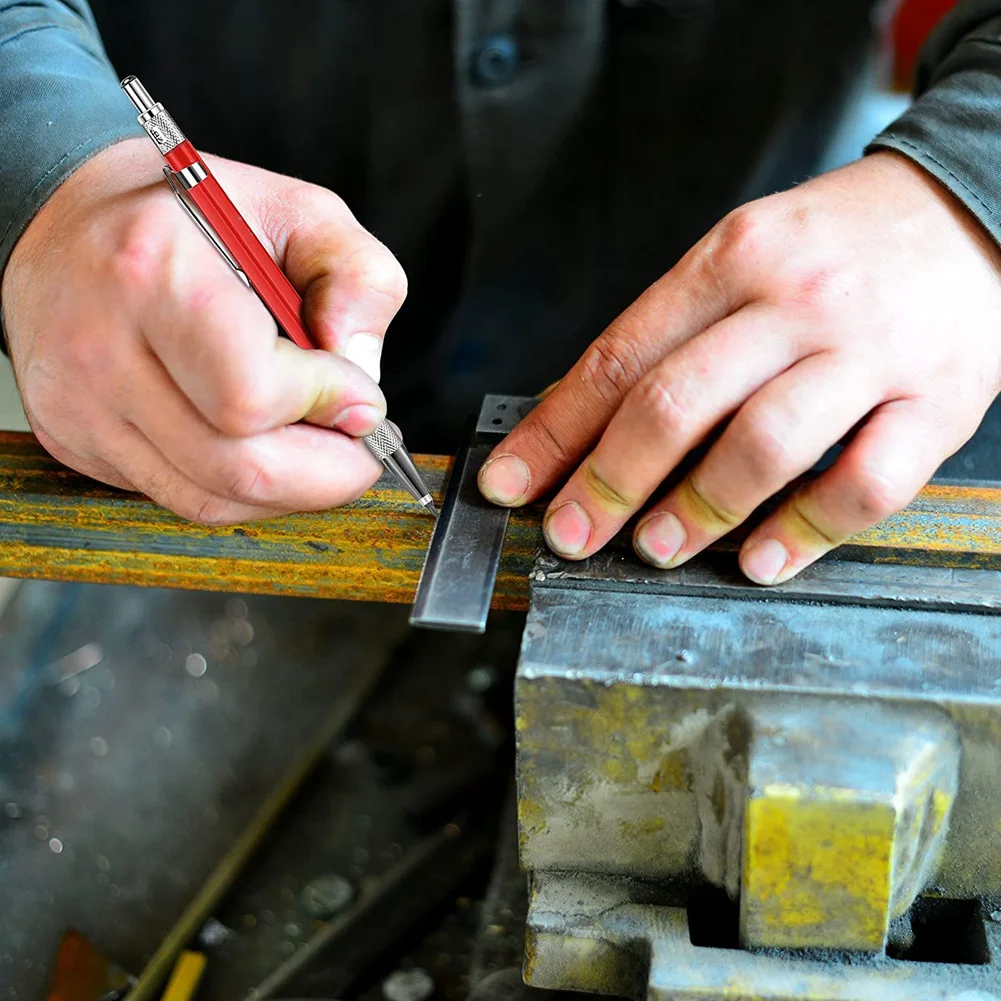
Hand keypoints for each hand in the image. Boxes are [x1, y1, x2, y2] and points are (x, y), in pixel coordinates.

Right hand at [1, 137, 406, 523]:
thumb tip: (362, 373)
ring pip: (213, 499)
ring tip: (317, 444)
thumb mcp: (298, 210)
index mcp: (156, 271)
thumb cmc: (188, 218)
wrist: (62, 225)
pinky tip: (265, 450)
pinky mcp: (74, 442)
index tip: (360, 393)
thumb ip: (358, 277)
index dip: (328, 404)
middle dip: (326, 472)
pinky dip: (244, 491)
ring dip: (291, 490)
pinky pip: (182, 499)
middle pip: (238, 467)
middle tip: (359, 445)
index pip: (253, 395)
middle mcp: (103, 348)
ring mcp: (79, 406)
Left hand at [479, 152, 1000, 583]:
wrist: (972, 206)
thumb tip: (574, 418)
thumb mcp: (739, 258)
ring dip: (696, 509)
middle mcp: (795, 301)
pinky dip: (806, 532)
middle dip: (608, 483)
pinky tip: (762, 559)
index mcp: (730, 260)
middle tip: (571, 535)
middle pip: (676, 403)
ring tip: (656, 548)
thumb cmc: (835, 248)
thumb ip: (666, 336)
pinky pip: (865, 483)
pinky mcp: (938, 401)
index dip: (555, 432)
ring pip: (765, 444)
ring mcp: (869, 352)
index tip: (512, 484)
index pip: (619, 357)